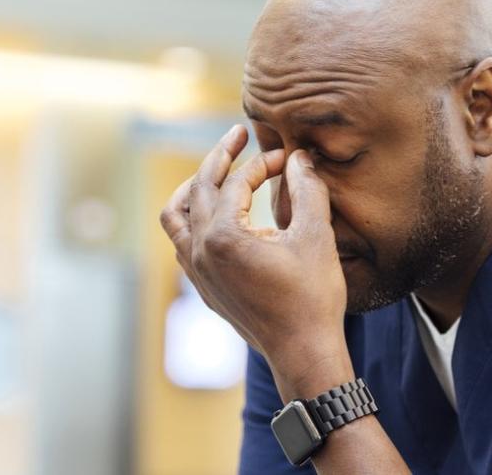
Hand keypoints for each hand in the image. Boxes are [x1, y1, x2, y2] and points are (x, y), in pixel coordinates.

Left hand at [159, 125, 349, 386]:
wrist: (303, 353)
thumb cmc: (313, 297)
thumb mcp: (316, 236)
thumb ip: (306, 189)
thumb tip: (299, 157)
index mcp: (224, 237)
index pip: (235, 183)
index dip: (261, 163)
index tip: (285, 156)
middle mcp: (200, 252)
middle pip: (198, 190)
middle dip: (219, 159)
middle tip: (238, 137)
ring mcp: (197, 272)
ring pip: (175, 218)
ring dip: (192, 189)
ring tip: (211, 173)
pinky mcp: (202, 288)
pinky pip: (181, 244)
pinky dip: (191, 220)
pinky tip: (213, 217)